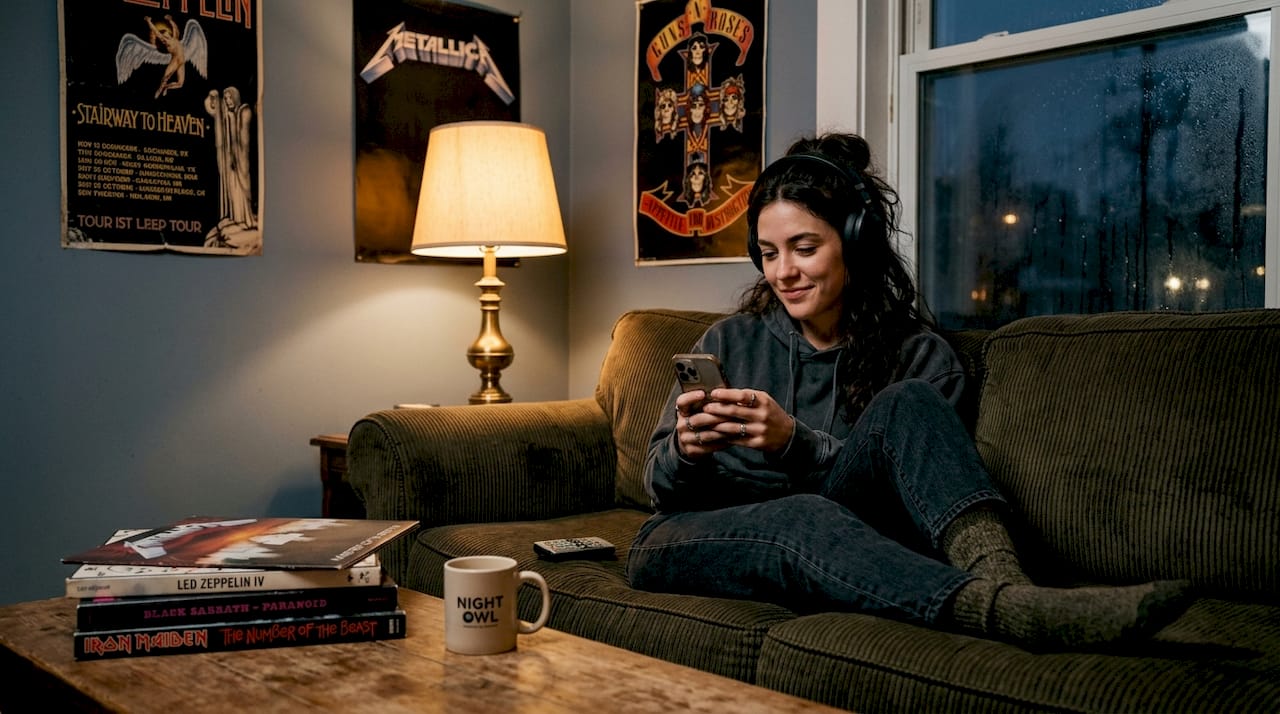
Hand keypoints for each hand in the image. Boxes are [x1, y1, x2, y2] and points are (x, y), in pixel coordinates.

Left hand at [675, 388, 792, 456]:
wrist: (787, 435)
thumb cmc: (770, 413)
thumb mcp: (764, 401)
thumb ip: (746, 397)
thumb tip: (723, 393)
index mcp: (763, 401)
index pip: (742, 396)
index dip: (726, 394)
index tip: (713, 393)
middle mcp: (762, 415)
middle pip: (734, 412)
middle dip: (717, 409)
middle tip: (704, 408)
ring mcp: (759, 430)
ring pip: (733, 427)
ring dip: (717, 425)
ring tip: (706, 422)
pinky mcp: (757, 443)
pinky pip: (737, 439)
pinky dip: (724, 437)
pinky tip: (715, 434)